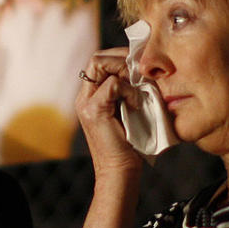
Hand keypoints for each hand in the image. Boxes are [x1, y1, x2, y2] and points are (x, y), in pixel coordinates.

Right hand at [76, 48, 143, 175]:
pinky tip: (136, 104)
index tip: (140, 65)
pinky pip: (112, 84)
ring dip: (125, 71)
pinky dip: (129, 90)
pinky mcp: (94, 111)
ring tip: (139, 86)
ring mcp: (86, 103)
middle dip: (121, 58)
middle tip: (140, 70)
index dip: (119, 57)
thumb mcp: (129, 111)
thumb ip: (128, 91)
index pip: (99, 61)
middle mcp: (84, 97)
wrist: (119, 171)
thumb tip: (144, 71)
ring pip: (100, 65)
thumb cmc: (130, 144)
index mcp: (90, 96)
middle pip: (97, 58)